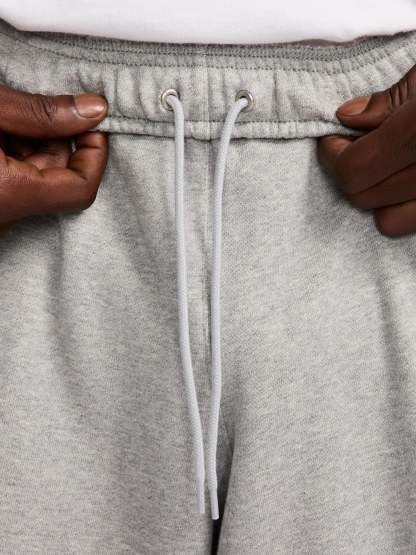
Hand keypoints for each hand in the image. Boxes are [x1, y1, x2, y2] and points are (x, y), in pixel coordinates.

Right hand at [0, 85, 107, 236]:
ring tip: (9, 116)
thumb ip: (40, 112)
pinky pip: (15, 182)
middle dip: (58, 138)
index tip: (92, 122)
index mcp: (9, 195)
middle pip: (59, 179)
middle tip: (42, 106)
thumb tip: (93, 109)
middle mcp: (3, 216)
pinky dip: (15, 153)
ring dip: (33, 143)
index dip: (94, 153)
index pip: (81, 188)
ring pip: (37, 178)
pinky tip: (1, 130)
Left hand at [318, 65, 415, 237]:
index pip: (354, 169)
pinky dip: (401, 209)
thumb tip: (347, 118)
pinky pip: (410, 224)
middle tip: (356, 148)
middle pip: (364, 197)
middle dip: (350, 173)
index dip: (333, 155)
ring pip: (388, 221)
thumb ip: (389, 102)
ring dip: (377, 197)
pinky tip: (404, 183)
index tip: (332, 141)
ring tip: (386, 168)